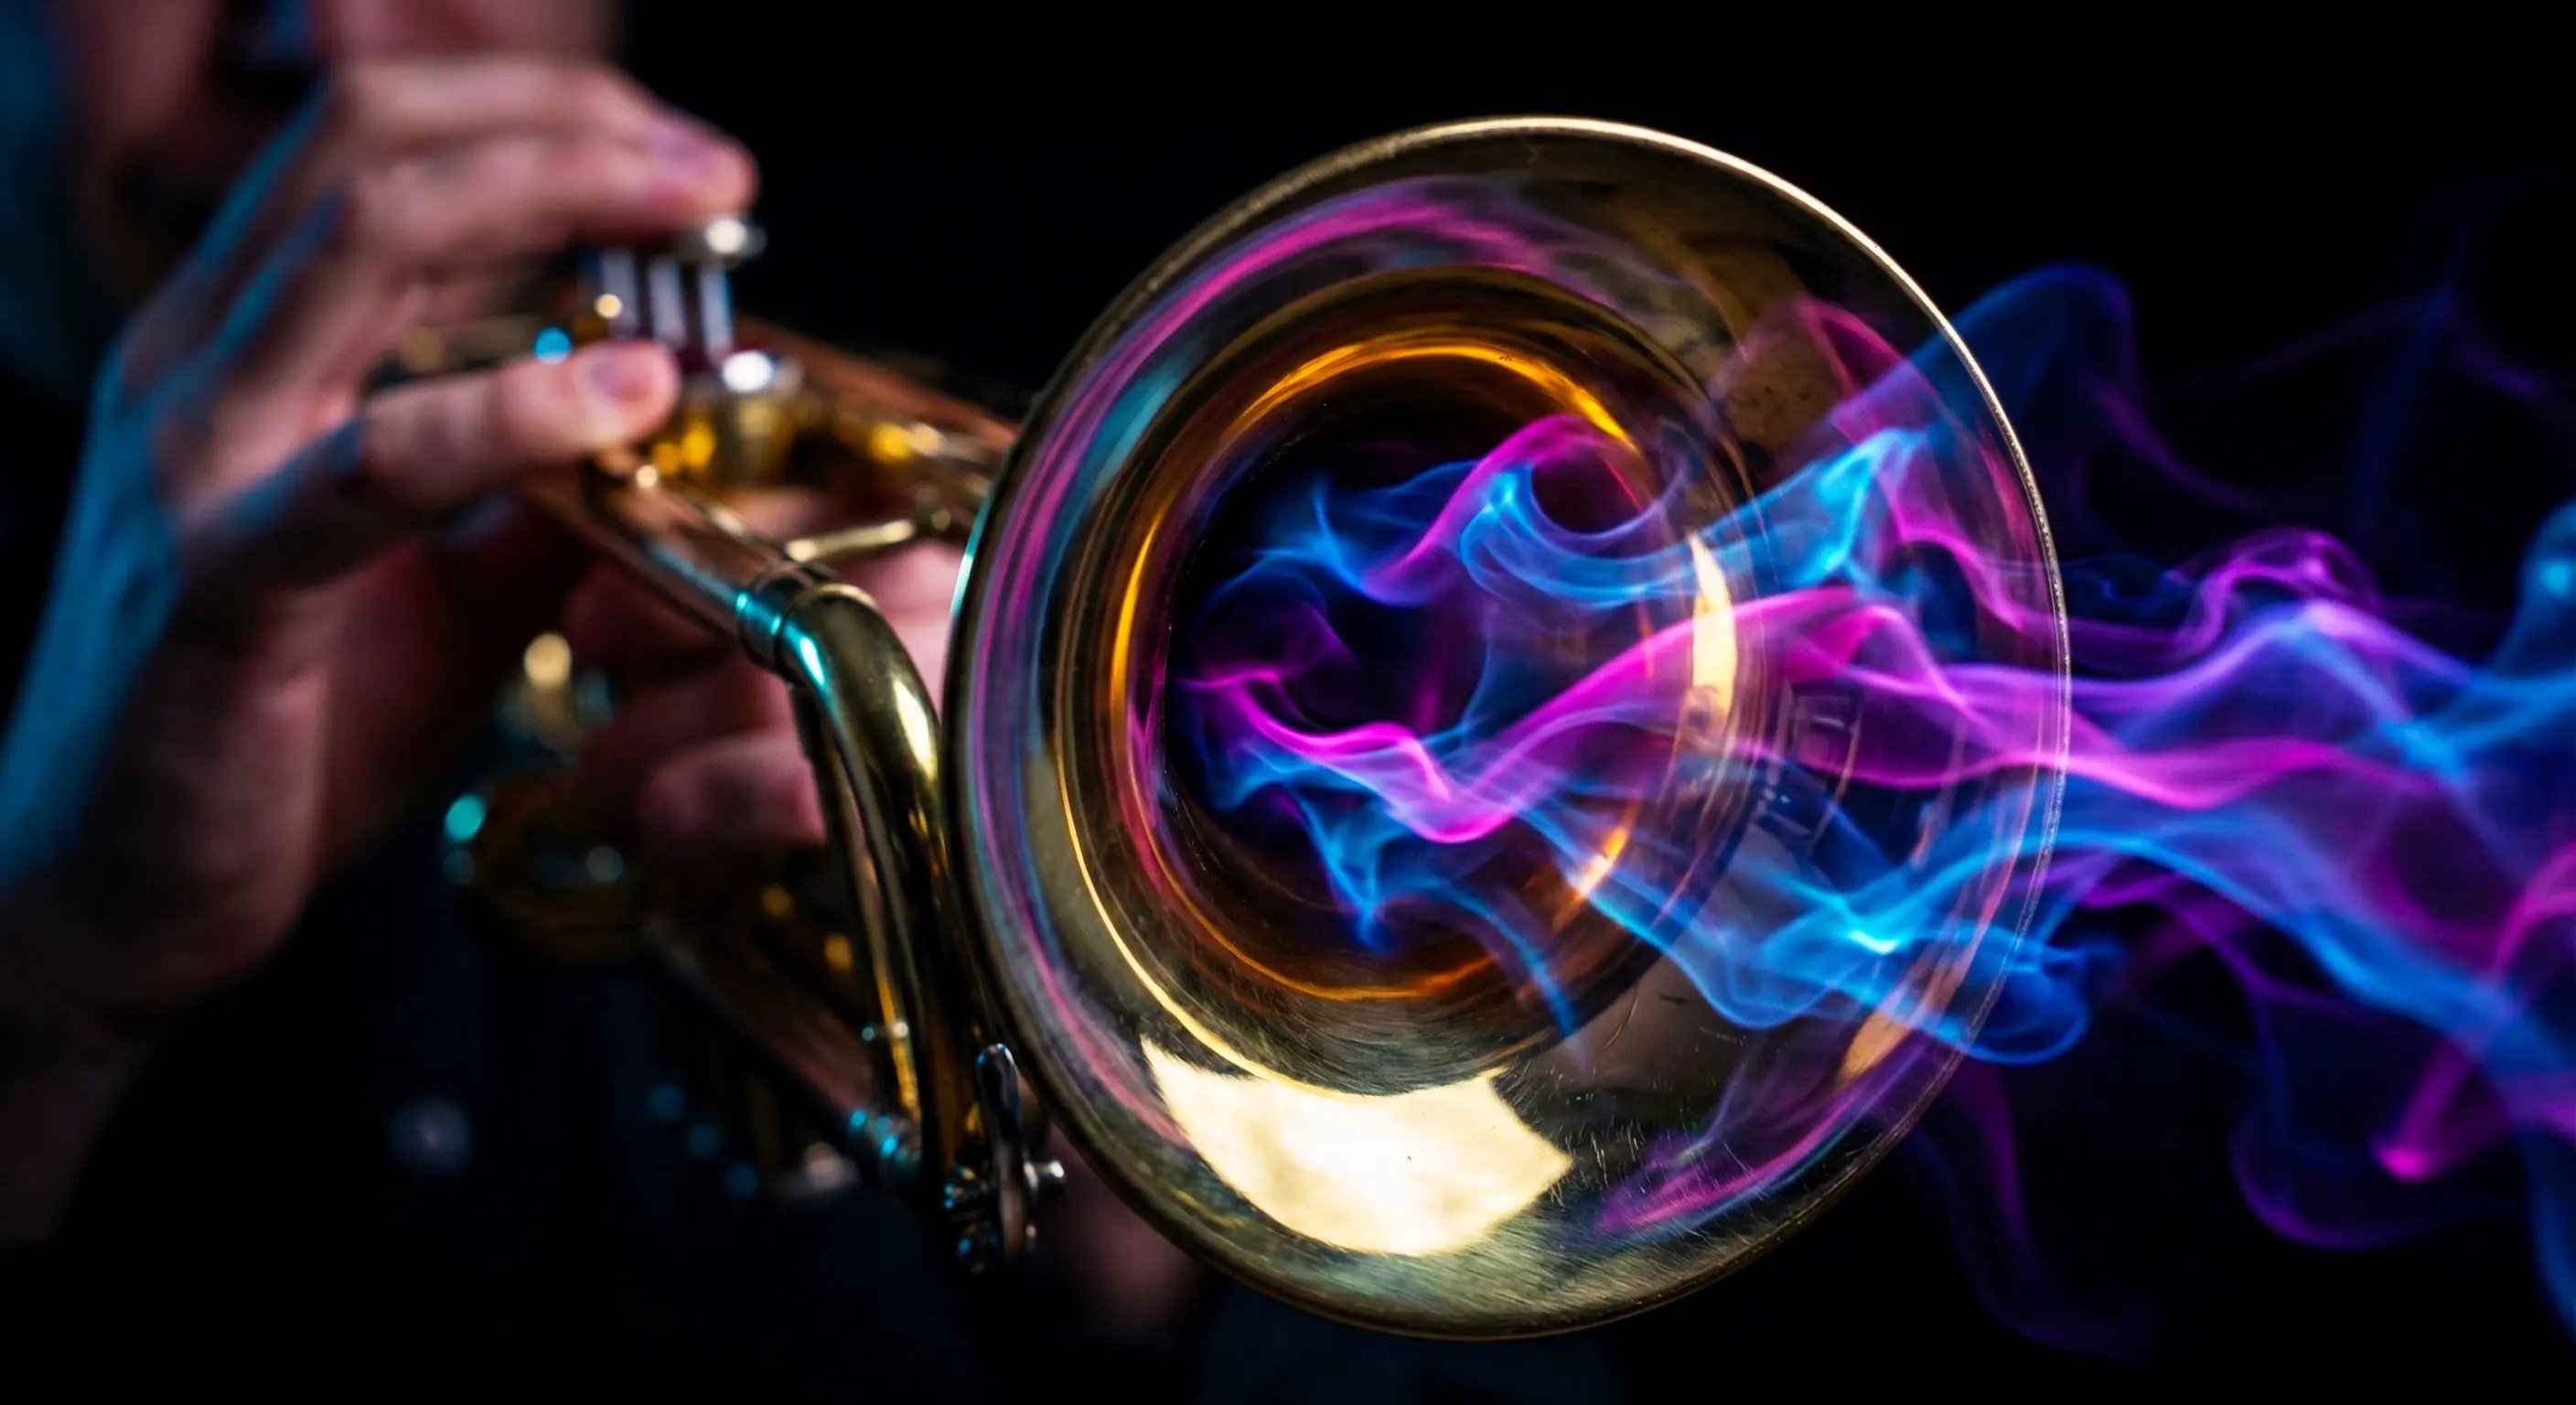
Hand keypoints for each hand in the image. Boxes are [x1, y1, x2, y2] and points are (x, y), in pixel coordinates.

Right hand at [0, 54, 753, 1235]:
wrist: (108, 895)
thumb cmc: (275, 727)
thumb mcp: (442, 577)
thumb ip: (534, 485)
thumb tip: (662, 417)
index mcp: (243, 345)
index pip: (376, 146)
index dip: (538, 116)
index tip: (683, 157)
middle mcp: (199, 365)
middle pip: (375, 150)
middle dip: (565, 125)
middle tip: (714, 166)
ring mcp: (193, 459)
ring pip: (360, 242)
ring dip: (551, 197)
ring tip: (696, 213)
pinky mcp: (216, 579)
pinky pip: (373, 464)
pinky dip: (516, 408)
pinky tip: (630, 394)